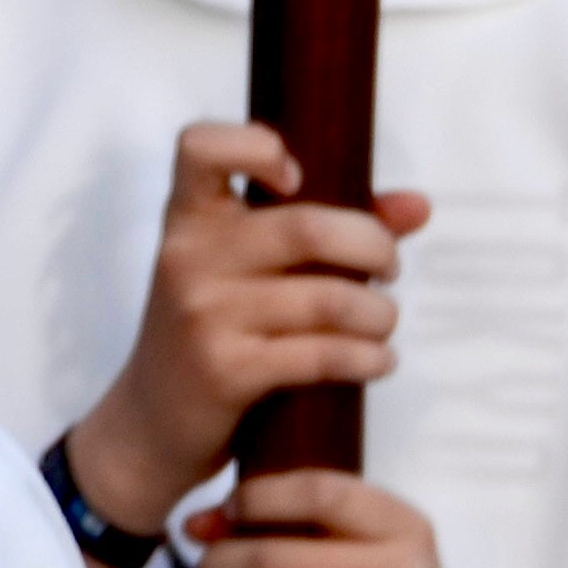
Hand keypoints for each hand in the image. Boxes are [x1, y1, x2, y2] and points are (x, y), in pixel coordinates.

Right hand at [64, 123, 427, 533]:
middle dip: (374, 247)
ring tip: (382, 322)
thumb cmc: (211, 330)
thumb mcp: (244, 270)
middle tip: (388, 268)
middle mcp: (188, 258)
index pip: (200, 147)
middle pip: (307, 227)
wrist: (150, 421)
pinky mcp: (225, 371)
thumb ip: (328, 229)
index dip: (253, 145)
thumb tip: (418, 205)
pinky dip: (369, 358)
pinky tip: (376, 361)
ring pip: (329, 298)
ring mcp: (204, 315)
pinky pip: (324, 354)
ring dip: (380, 313)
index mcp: (189, 219)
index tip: (295, 177)